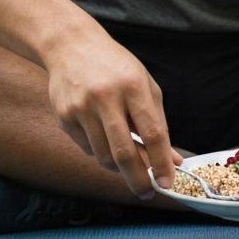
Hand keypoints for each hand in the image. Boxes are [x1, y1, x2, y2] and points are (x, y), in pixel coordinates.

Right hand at [44, 24, 180, 198]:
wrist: (71, 45)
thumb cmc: (115, 67)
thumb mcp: (144, 85)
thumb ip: (158, 122)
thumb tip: (173, 160)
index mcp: (133, 85)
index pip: (152, 132)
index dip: (161, 162)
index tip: (168, 182)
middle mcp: (106, 97)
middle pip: (124, 152)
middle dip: (138, 180)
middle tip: (147, 193)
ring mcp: (82, 107)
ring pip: (103, 156)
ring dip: (119, 167)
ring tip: (127, 160)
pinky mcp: (65, 116)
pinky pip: (87, 148)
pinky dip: (100, 151)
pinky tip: (103, 135)